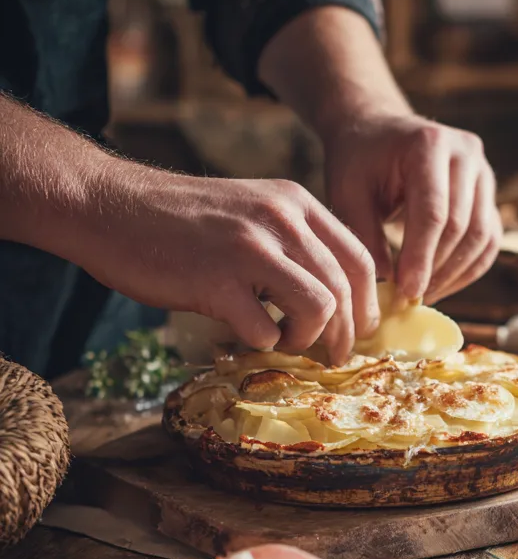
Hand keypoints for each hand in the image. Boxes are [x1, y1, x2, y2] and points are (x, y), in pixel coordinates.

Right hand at [75, 166, 378, 363]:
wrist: (109, 206)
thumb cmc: (184, 220)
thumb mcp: (253, 210)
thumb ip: (295, 242)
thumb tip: (339, 299)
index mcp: (297, 202)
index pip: (360, 259)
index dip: (367, 304)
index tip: (359, 329)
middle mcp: (281, 219)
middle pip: (344, 290)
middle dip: (346, 334)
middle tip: (334, 356)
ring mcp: (249, 249)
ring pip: (319, 309)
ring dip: (307, 339)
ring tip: (285, 342)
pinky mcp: (215, 280)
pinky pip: (265, 331)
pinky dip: (261, 344)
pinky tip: (243, 335)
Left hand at [323, 114, 501, 302]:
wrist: (378, 130)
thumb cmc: (360, 160)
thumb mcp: (348, 191)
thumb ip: (365, 234)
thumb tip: (389, 284)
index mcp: (429, 143)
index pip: (433, 211)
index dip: (421, 257)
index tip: (406, 292)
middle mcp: (466, 153)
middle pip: (461, 226)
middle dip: (436, 269)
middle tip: (410, 299)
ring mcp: (483, 172)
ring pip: (481, 237)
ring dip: (454, 273)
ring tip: (423, 295)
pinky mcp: (488, 193)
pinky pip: (488, 240)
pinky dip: (468, 268)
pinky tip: (441, 285)